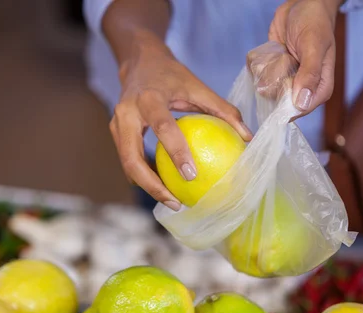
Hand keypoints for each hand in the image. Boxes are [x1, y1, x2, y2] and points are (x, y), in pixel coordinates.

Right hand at [111, 31, 251, 210]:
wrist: (138, 60)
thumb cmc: (172, 75)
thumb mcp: (197, 86)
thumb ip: (222, 110)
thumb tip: (247, 137)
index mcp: (149, 98)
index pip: (163, 128)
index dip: (176, 153)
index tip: (192, 176)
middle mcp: (126, 113)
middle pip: (132, 158)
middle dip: (152, 185)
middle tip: (176, 203)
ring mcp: (116, 124)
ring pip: (127, 164)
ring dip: (148, 186)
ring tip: (172, 202)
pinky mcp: (115, 133)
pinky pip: (129, 160)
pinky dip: (144, 176)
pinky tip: (164, 188)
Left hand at [262, 0, 341, 115]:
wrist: (302, 4)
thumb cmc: (314, 22)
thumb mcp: (313, 46)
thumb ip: (309, 73)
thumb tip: (303, 103)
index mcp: (320, 84)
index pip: (304, 108)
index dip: (290, 109)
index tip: (276, 99)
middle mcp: (304, 85)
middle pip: (284, 104)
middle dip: (275, 90)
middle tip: (279, 66)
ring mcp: (289, 79)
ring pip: (271, 93)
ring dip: (267, 78)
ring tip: (277, 56)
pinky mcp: (277, 71)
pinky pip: (264, 79)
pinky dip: (261, 70)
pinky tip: (269, 55)